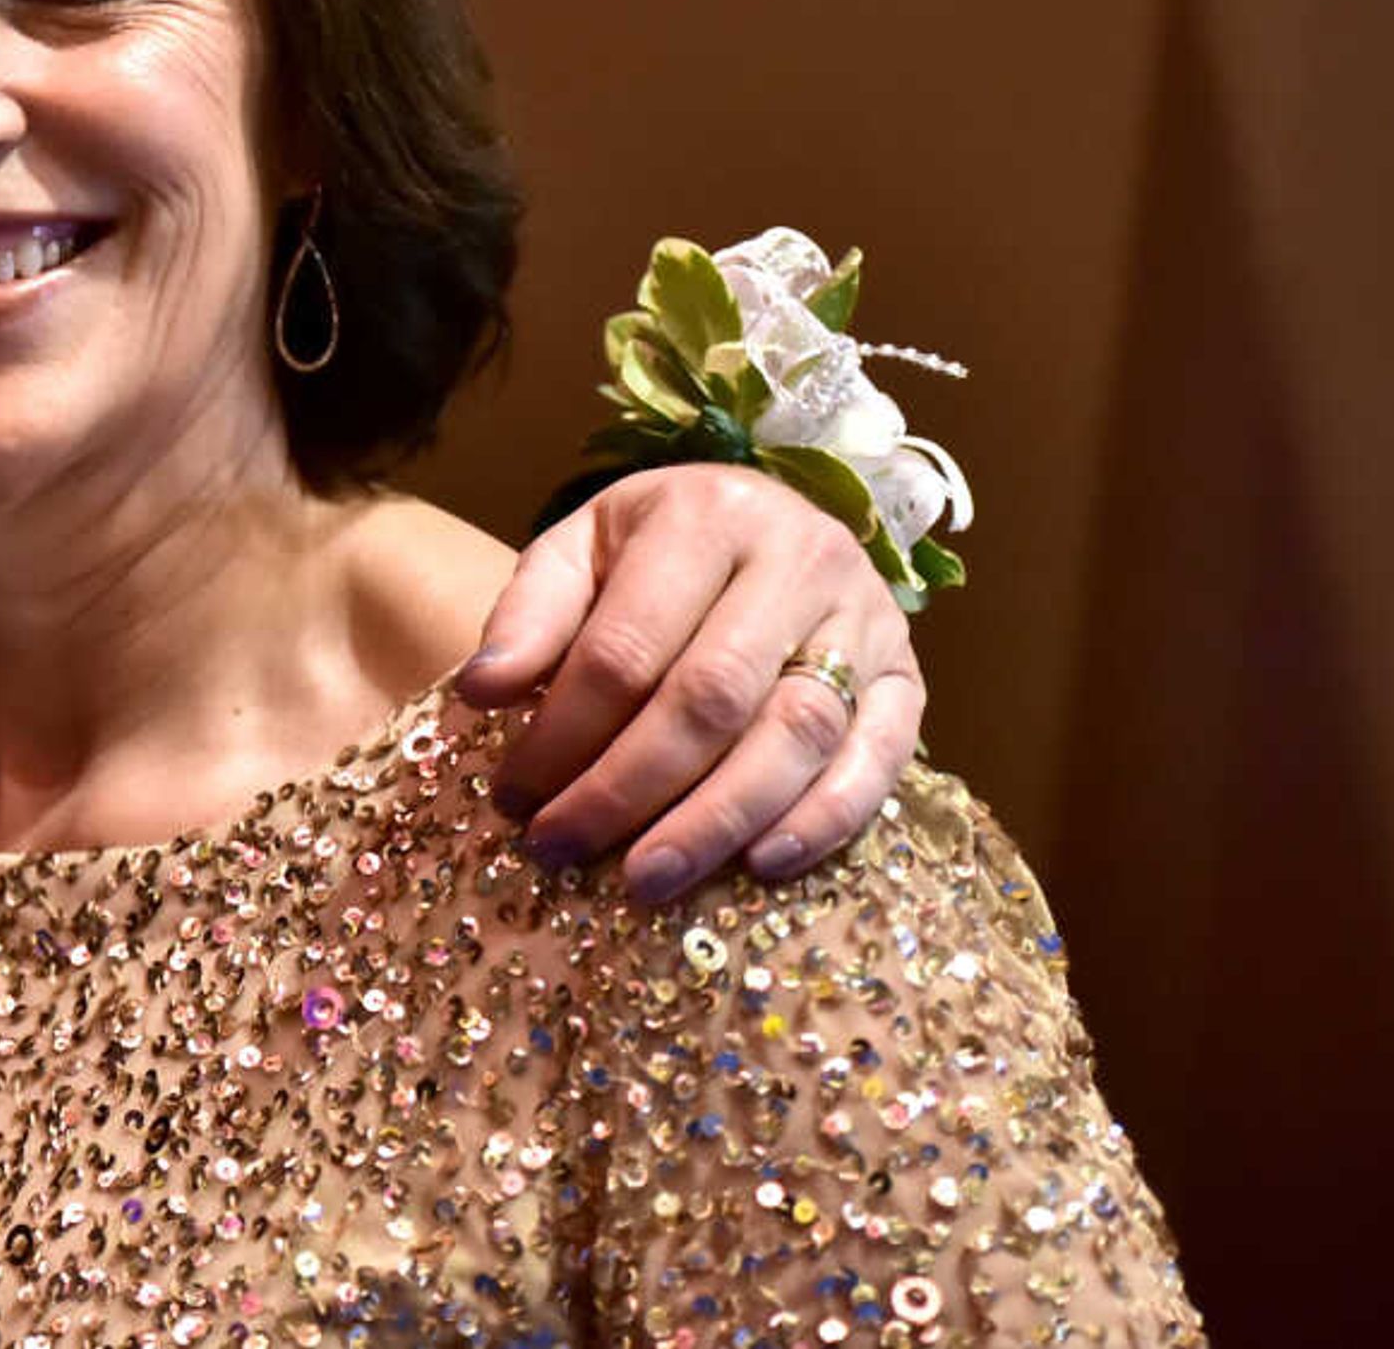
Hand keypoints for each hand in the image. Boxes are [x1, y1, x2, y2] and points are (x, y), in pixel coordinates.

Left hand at [451, 462, 922, 900]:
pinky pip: (880, 760)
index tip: (513, 796)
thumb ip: (530, 614)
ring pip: (795, 736)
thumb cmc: (654, 549)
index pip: (626, 646)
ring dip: (715, 821)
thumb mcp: (578, 549)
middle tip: (561, 848)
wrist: (765, 521)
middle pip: (710, 698)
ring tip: (643, 880)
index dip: (563, 732)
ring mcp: (868, 618)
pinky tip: (759, 865)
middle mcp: (801, 557)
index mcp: (706, 513)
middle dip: (627, 788)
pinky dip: (823, 821)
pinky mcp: (909, 677)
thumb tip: (484, 691)